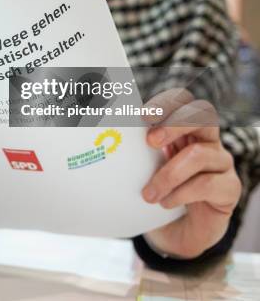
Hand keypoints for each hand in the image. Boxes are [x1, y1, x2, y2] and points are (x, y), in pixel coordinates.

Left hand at [141, 90, 240, 258]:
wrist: (175, 232)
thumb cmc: (156, 191)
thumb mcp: (142, 167)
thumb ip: (133, 151)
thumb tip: (102, 138)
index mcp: (184, 127)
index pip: (183, 100)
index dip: (166, 102)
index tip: (143, 115)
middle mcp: (206, 139)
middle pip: (202, 114)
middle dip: (174, 124)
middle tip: (150, 141)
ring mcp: (221, 162)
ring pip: (199, 154)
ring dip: (168, 174)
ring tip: (148, 194)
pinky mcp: (230, 188)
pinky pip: (207, 184)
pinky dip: (181, 194)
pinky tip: (166, 203)